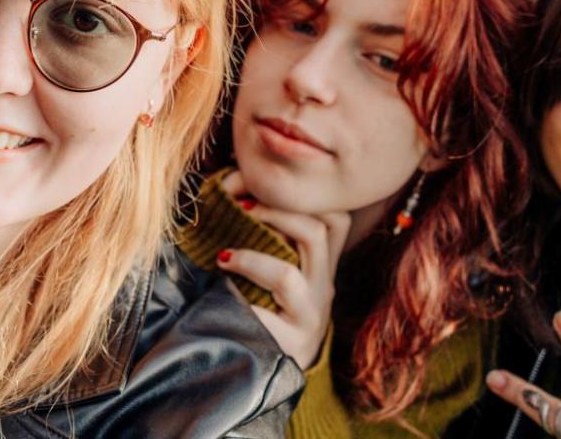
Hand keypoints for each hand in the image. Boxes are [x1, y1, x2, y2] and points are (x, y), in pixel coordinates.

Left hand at [215, 170, 349, 368]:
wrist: (273, 372)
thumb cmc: (269, 309)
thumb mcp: (279, 270)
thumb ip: (269, 237)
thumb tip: (233, 190)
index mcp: (323, 266)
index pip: (336, 218)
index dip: (303, 196)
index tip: (261, 188)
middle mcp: (324, 287)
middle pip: (318, 233)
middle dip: (275, 211)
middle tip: (239, 207)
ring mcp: (310, 317)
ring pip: (288, 276)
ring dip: (250, 258)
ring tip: (223, 255)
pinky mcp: (288, 343)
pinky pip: (263, 315)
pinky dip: (238, 298)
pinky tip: (223, 287)